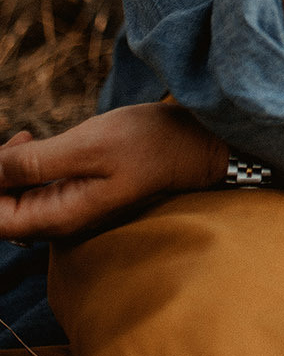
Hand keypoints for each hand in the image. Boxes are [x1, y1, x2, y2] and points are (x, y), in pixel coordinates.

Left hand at [0, 105, 227, 242]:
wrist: (193, 142)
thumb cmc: (148, 143)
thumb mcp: (89, 145)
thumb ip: (35, 162)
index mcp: (59, 217)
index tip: (3, 152)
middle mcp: (60, 219)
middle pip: (2, 210)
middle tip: (17, 138)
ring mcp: (69, 206)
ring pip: (16, 197)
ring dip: (8, 168)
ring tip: (24, 136)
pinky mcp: (78, 190)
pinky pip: (35, 187)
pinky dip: (25, 165)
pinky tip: (34, 142)